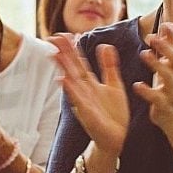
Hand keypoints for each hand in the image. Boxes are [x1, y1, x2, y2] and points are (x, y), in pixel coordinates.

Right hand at [48, 33, 128, 156]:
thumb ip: (109, 66)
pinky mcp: (87, 114)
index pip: (79, 62)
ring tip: (54, 54)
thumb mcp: (114, 85)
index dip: (72, 48)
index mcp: (90, 83)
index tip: (65, 34)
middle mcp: (84, 90)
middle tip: (53, 38)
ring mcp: (84, 102)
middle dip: (64, 53)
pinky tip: (63, 80)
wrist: (119, 139)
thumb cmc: (114, 114)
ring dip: (63, 68)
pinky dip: (70, 90)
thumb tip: (105, 45)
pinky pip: (78, 100)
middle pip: (72, 68)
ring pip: (72, 81)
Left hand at [134, 22, 172, 129]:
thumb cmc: (172, 88)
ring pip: (169, 77)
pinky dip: (147, 91)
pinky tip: (137, 85)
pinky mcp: (164, 105)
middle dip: (166, 47)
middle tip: (150, 37)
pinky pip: (157, 98)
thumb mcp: (172, 67)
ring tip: (143, 53)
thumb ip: (170, 46)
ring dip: (157, 64)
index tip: (165, 24)